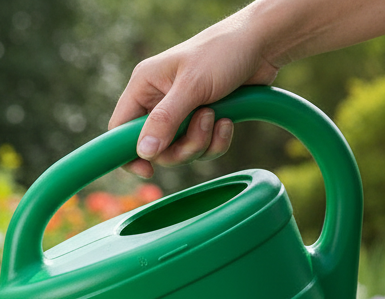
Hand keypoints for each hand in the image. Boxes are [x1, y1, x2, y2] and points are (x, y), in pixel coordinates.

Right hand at [109, 15, 279, 176]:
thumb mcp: (191, 86)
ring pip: (179, 152)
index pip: (120, 129)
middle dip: (181, 146)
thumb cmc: (223, 52)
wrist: (264, 43)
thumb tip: (144, 152)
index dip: (128, 153)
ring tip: (217, 116)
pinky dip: (216, 142)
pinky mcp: (201, 122)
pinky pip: (201, 149)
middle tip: (202, 125)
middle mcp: (158, 103)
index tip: (148, 169)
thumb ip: (165, 120)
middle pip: (155, 149)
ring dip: (201, 142)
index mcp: (144, 87)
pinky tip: (227, 121)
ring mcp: (180, 114)